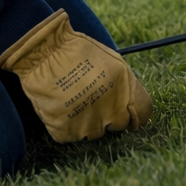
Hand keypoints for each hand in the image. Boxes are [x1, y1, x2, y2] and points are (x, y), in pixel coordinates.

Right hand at [0, 10, 151, 141]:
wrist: (41, 53)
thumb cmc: (74, 51)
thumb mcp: (109, 60)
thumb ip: (123, 85)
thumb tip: (131, 105)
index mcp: (123, 90)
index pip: (143, 113)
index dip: (136, 114)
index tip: (131, 115)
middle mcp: (109, 110)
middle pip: (118, 124)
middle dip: (108, 116)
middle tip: (92, 100)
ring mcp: (87, 124)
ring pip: (93, 132)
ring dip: (86, 121)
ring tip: (72, 99)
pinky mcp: (66, 132)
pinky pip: (71, 134)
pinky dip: (66, 125)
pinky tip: (60, 106)